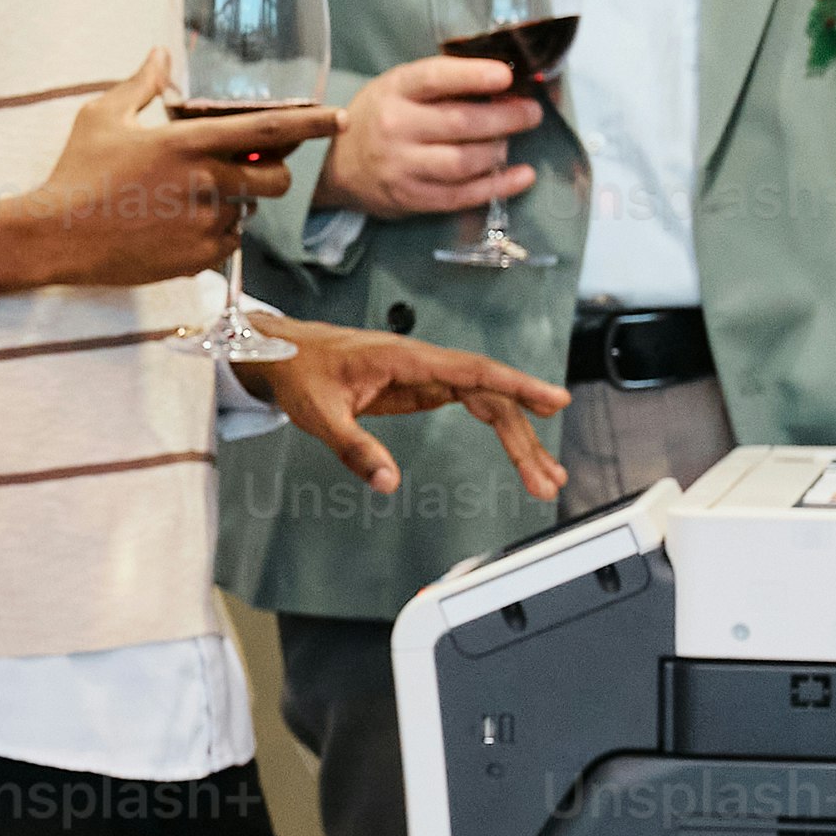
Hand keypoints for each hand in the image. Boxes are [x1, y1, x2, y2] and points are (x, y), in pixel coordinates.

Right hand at [0, 60, 335, 292]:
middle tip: (244, 173)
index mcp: (189, 143)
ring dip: (235, 207)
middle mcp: (206, 183)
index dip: (311, 122)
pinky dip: (214, 237)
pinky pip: (228, 246)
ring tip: (190, 204)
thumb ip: (141, 85)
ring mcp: (204, 224)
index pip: (268, 127)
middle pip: (276, 179)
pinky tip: (176, 229)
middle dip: (271, 174)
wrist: (54, 236)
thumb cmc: (76, 173)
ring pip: (249, 214)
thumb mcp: (102, 117)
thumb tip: (159, 55)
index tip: (339, 118)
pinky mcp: (197, 259)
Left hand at [232, 319, 570, 502]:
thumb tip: (386, 481)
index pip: (474, 370)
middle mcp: (423, 363)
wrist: (282, 354)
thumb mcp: (318, 415)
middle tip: (547, 479)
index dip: (518, 385)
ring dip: (517, 438)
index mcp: (404, 358)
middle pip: (491, 395)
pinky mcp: (422, 388)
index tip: (553, 400)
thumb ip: (353, 448)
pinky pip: (472, 404)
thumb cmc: (299, 372)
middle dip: (523, 437)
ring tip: (542, 477)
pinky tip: (518, 450)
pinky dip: (497, 428)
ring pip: (487, 401)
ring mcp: (426, 375)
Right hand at [325, 50, 547, 218]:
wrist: (338, 169)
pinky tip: (522, 175)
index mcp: (393, 91)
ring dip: (499, 151)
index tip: (506, 75)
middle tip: (531, 113)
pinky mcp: (411, 198)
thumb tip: (503, 80)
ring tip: (510, 141)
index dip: (473, 76)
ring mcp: (401, 167)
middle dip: (505, 117)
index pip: (435, 78)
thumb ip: (441, 83)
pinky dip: (499, 186)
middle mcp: (394, 128)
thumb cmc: (378, 119)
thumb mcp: (397, 88)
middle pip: (459, 123)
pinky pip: (462, 196)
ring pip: (464, 162)